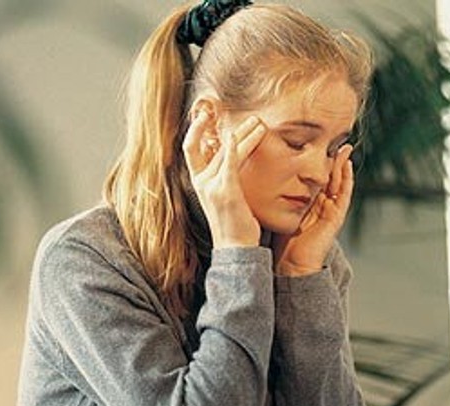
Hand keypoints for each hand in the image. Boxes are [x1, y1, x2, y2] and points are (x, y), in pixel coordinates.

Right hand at [183, 111, 266, 247]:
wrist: (235, 246)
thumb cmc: (233, 222)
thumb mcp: (226, 194)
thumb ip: (225, 174)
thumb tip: (233, 153)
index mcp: (199, 182)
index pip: (190, 148)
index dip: (195, 129)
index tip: (207, 115)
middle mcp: (201, 182)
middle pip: (205, 144)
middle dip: (220, 126)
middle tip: (244, 116)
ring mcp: (211, 186)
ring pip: (224, 150)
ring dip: (243, 134)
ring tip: (259, 124)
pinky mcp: (225, 191)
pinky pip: (228, 162)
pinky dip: (234, 147)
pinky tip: (240, 135)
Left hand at [272, 144, 354, 275]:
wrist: (291, 263)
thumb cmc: (281, 240)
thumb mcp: (277, 211)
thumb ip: (274, 197)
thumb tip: (258, 178)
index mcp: (310, 203)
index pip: (316, 177)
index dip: (318, 162)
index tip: (315, 144)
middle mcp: (323, 205)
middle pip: (331, 177)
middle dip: (334, 159)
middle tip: (336, 140)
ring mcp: (332, 210)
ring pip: (340, 182)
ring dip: (343, 165)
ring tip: (345, 147)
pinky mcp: (337, 217)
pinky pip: (345, 195)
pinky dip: (347, 180)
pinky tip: (347, 166)